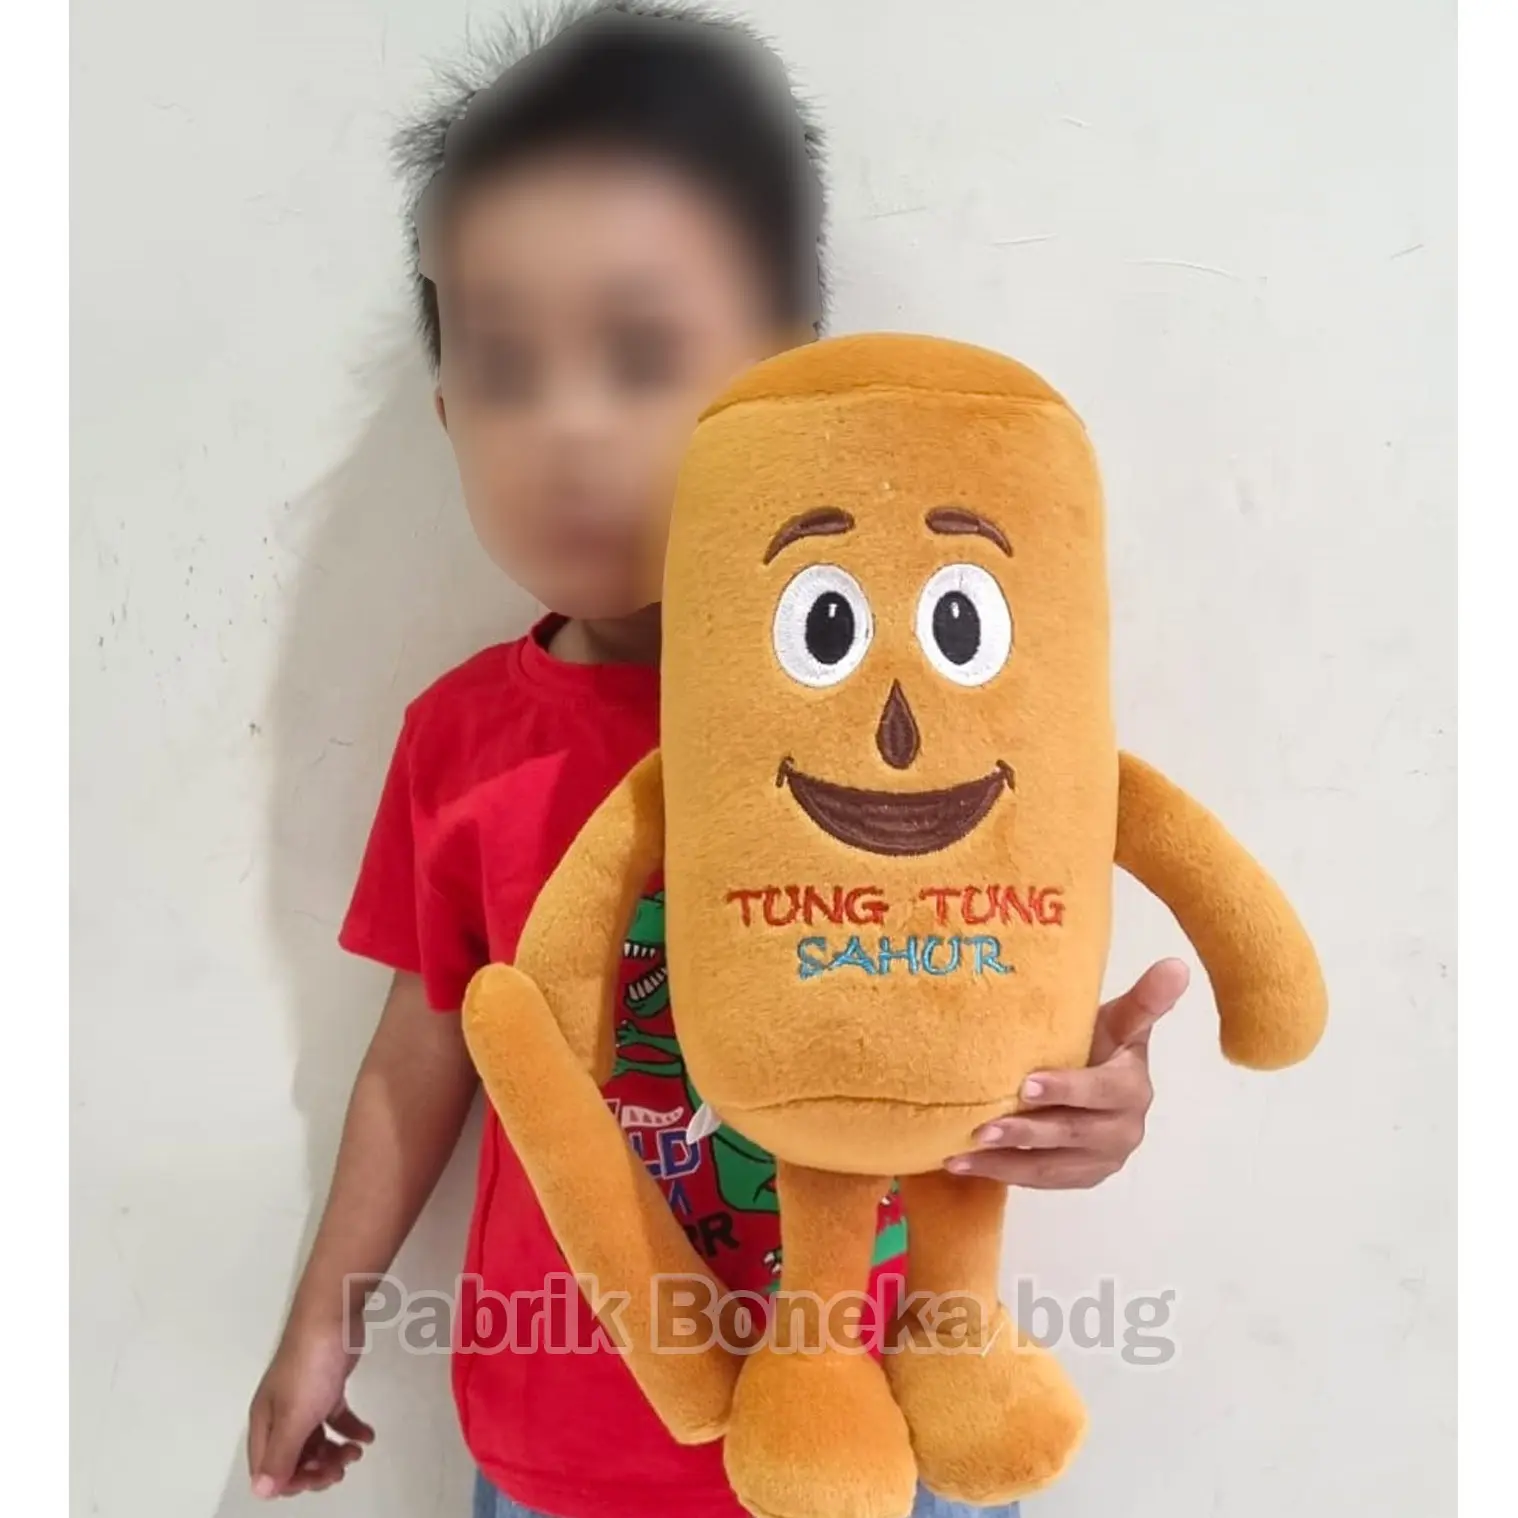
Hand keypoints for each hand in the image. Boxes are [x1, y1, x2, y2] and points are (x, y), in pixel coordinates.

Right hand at [247, 1316, 373, 1497]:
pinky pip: (335, 1418)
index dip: (293, 1482)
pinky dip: (349, 1430)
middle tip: (341, 1468)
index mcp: (266, 1424)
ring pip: (315, 1441)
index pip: (270, 1471)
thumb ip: (280, 1456)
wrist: (331, 1317)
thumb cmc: (309, 1366)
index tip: (319, 1476)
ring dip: (334, 1453)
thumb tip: (262, 1492)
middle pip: (294, 1459)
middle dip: (317, 1470)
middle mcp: (281, 1415)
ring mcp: (304, 1400)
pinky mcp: (327, 1386)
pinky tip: (366, 1436)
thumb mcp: (294, 1417)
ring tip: (355, 1452)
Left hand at [944, 958, 1189, 1188]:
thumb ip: (1145, 999)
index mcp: (1132, 1087)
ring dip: (1006, 1160)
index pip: (1101, 1090)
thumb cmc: (1101, 1043)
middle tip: (983, 1127)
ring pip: (1051, 1164)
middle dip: (1027, 1131)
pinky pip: (1039, 1179)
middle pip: (1072, 1132)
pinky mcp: (1082, 1177)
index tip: (1027, 1085)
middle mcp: (1124, 1129)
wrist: (1098, 1080)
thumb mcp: (1119, 1020)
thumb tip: (1177, 964)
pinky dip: (1001, 1173)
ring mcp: (1103, 1159)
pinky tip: (962, 1164)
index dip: (1067, 1089)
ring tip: (965, 1151)